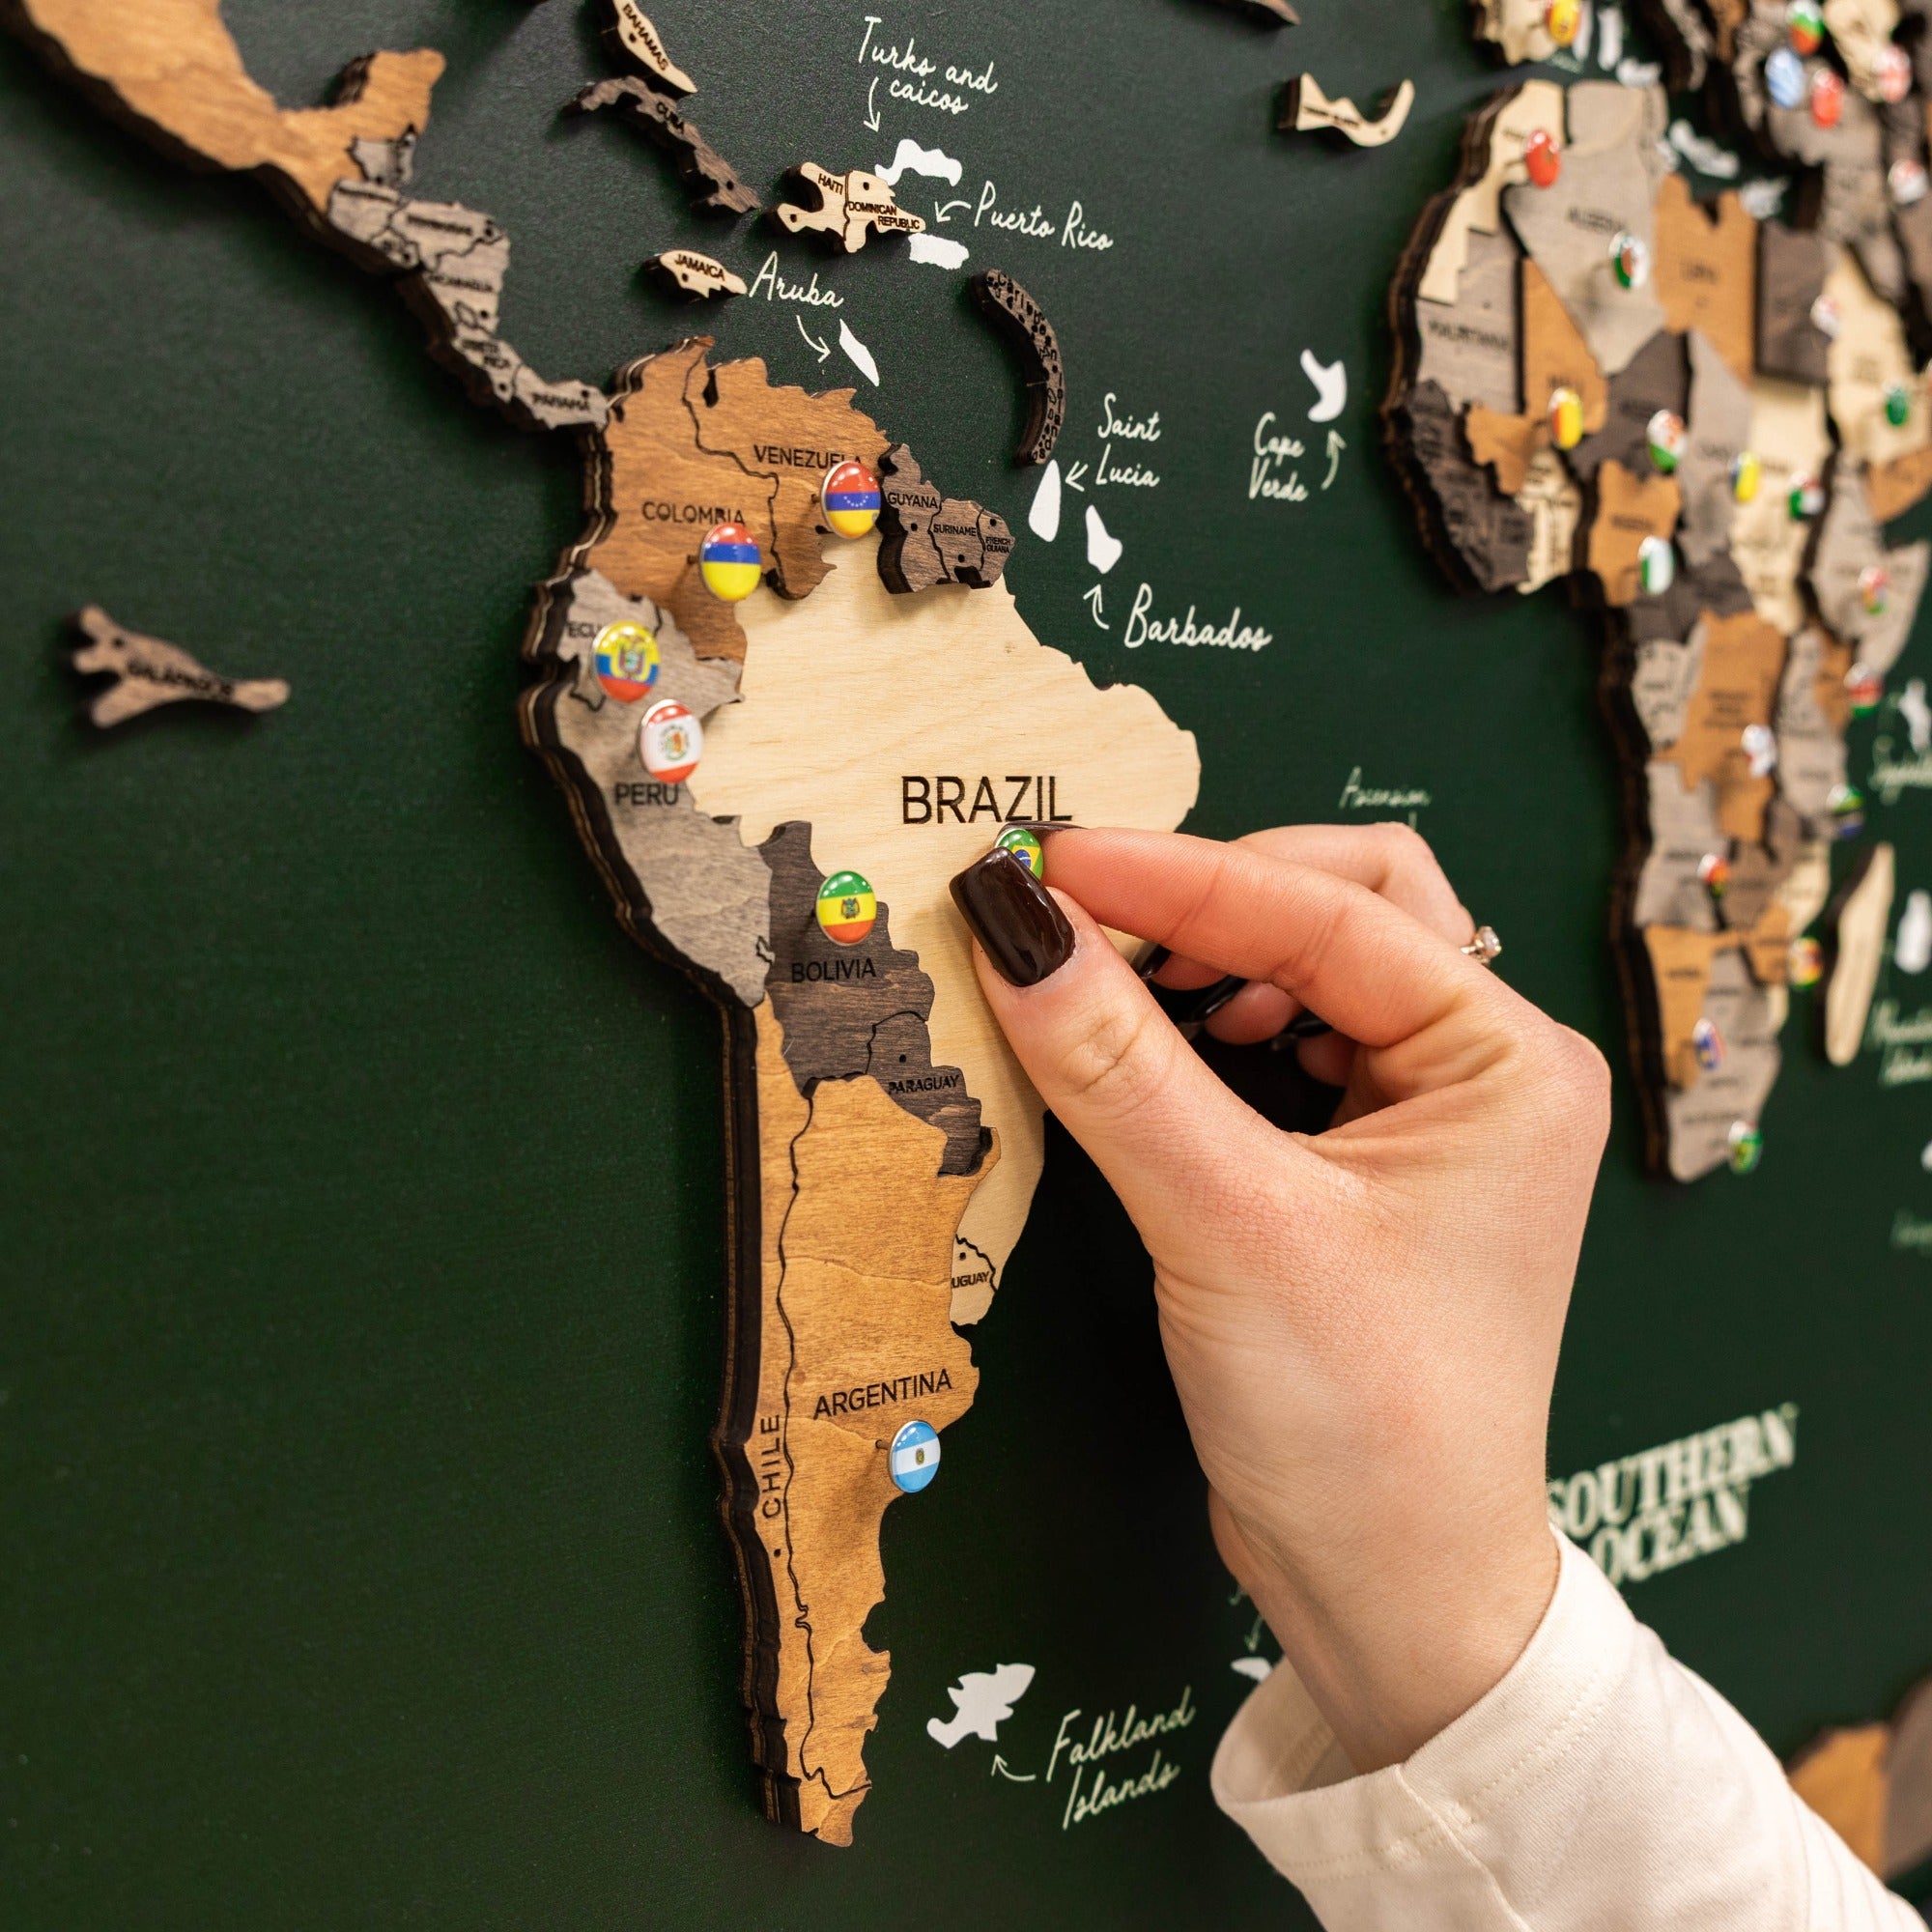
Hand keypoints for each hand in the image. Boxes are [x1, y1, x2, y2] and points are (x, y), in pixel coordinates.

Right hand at [950, 824, 1609, 1770]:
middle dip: (1211, 900)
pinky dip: (1208, 1027)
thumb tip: (1020, 932)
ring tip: (1114, 983)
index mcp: (1509, 1061)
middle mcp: (1484, 1070)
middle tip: (1080, 915)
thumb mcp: (1233, 1227)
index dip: (1180, 877)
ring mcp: (1427, 1117)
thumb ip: (1120, 1069)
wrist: (1393, 1591)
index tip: (1054, 862)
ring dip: (1208, 958)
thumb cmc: (1367, 1424)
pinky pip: (1285, 1044)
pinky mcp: (1365, 1165)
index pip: (1333, 912)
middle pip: (1345, 905)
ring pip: (1313, 966)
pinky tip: (1154, 1052)